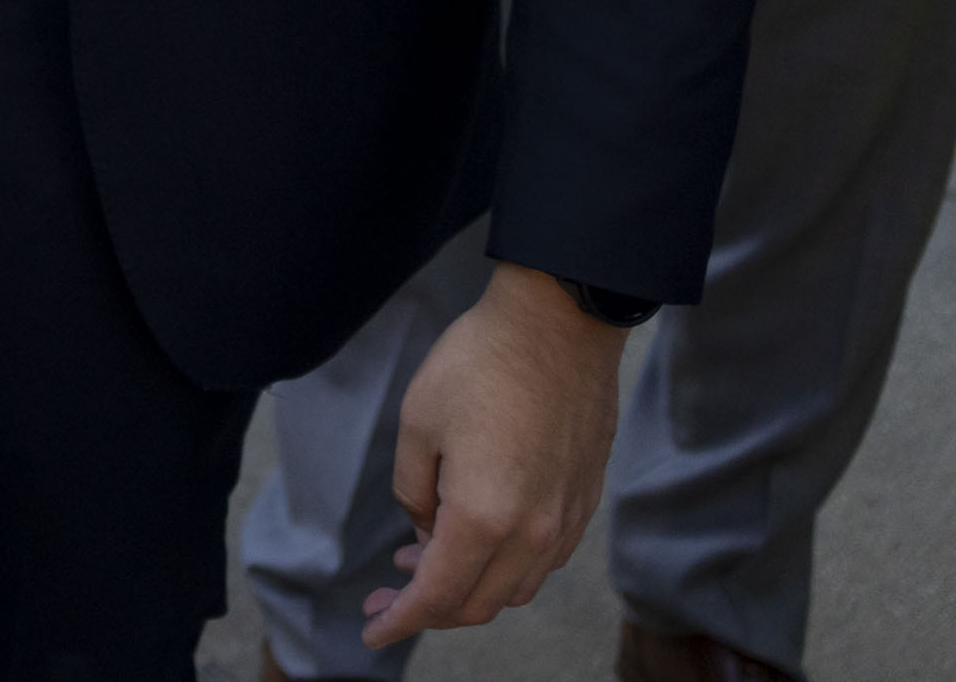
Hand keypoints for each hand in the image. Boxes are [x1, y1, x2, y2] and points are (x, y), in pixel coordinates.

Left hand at [367, 261, 624, 643]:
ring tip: (420, 564)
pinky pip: (542, 561)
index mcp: (485, 518)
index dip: (400, 620)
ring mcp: (566, 522)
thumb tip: (426, 531)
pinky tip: (474, 541)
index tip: (372, 631)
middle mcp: (534, 534)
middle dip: (428, 610)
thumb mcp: (418, 423)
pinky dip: (504, 568)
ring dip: (469, 589)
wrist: (560, 325)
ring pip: (515, 588)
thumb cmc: (480, 365)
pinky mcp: (583, 502)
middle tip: (384, 598)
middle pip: (479, 604)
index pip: (438, 595)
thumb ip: (414, 491)